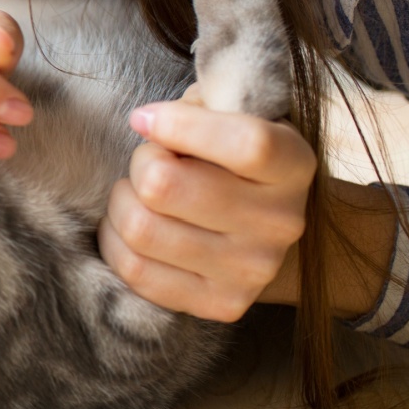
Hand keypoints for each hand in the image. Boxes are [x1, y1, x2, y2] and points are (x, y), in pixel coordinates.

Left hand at [97, 85, 316, 322]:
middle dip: (141, 164)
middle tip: (149, 161)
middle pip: (166, 186)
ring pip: (142, 228)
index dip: (179, 125)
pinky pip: (135, 269)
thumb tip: (148, 122)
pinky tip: (131, 223)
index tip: (144, 118)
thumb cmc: (229, 154)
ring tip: (137, 194)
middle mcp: (282, 222)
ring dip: (122, 202)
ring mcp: (254, 270)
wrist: (265, 225)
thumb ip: (200, 104)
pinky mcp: (222, 304)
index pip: (246, 143)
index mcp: (293, 164)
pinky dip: (115, 240)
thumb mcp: (229, 111)